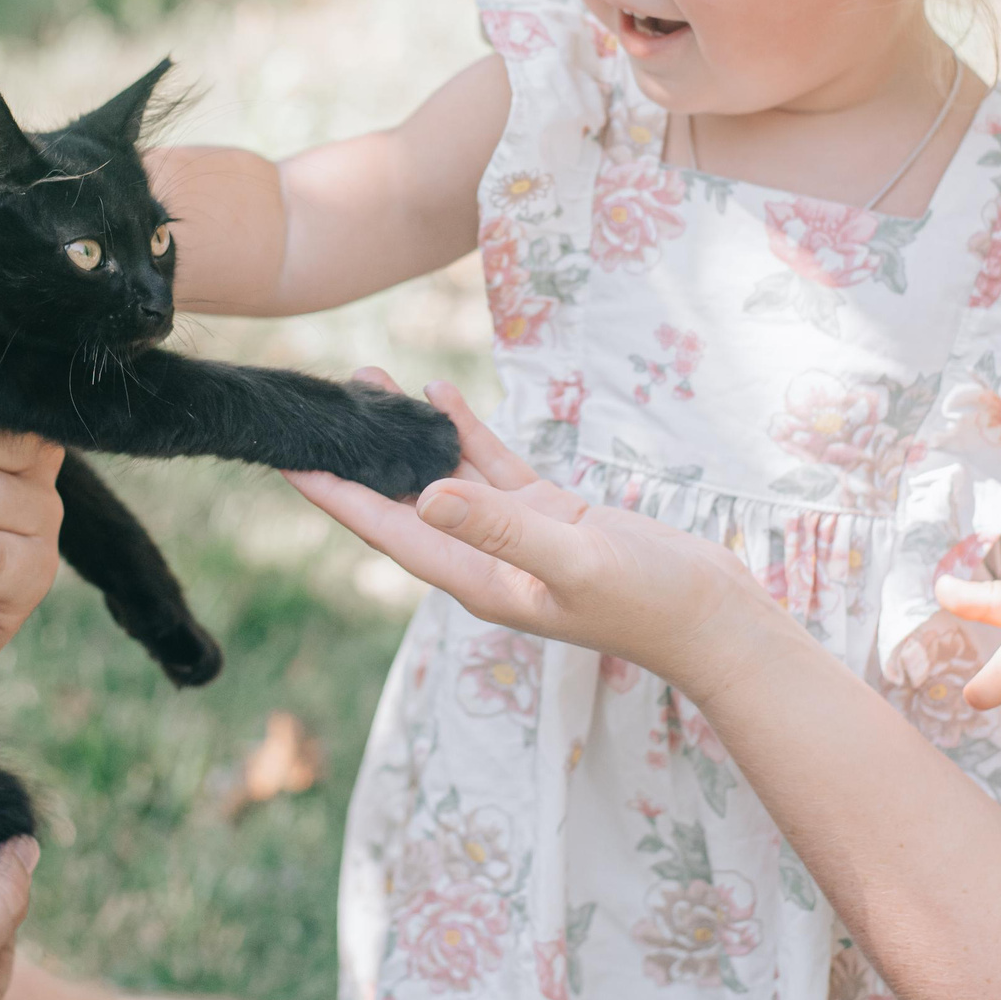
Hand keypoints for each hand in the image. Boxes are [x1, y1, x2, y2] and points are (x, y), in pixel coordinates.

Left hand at [282, 372, 781, 698]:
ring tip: (368, 380)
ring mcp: (516, 534)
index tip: (287, 463)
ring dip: (406, 433)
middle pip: (401, 499)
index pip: (387, 531)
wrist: (714, 619)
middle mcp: (485, 557)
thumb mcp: (574, 560)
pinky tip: (439, 394)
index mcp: (477, 578)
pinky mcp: (550, 515)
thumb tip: (426, 498)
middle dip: (358, 455)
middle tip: (318, 402)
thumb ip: (504, 526)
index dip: (336, 497)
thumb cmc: (651, 601)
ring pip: (443, 474)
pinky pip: (492, 466)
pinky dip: (465, 432)